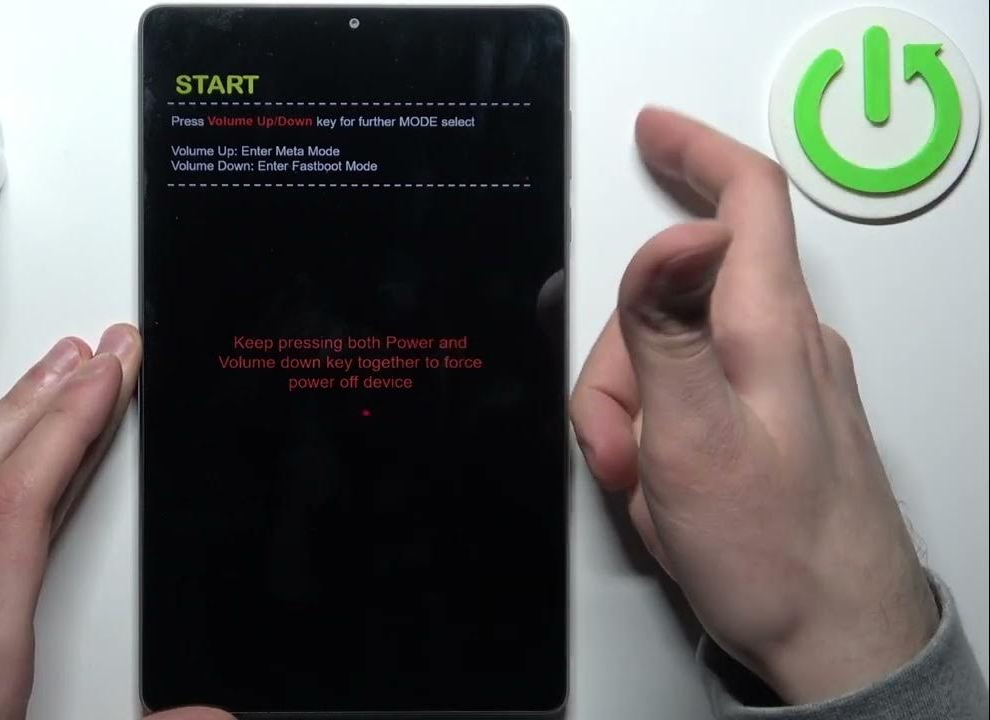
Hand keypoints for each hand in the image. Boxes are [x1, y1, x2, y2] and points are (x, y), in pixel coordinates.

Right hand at [570, 108, 937, 703]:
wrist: (838, 642)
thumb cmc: (775, 554)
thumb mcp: (695, 442)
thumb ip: (672, 332)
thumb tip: (676, 236)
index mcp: (769, 330)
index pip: (745, 200)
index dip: (694, 151)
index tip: (651, 132)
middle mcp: (785, 345)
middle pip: (674, 297)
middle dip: (618, 361)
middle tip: (616, 441)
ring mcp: (781, 386)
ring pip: (673, 353)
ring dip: (635, 412)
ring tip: (648, 483)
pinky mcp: (773, 423)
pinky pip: (696, 397)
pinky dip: (664, 433)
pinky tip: (668, 488)